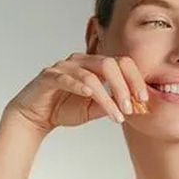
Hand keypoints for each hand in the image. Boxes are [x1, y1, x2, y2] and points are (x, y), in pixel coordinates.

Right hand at [6, 52, 149, 132]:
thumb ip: (110, 104)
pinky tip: (89, 94)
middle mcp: (80, 61)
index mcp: (94, 65)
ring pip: (90, 75)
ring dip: (106, 96)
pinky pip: (65, 78)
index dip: (134, 78)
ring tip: (116, 115)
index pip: (120, 63)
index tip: (143, 98)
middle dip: (123, 87)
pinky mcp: (48, 76)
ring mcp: (64, 67)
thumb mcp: (93, 109)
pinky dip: (78, 85)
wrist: (35, 117)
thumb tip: (134, 106)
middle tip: (130, 108)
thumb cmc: (64, 109)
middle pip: (108, 64)